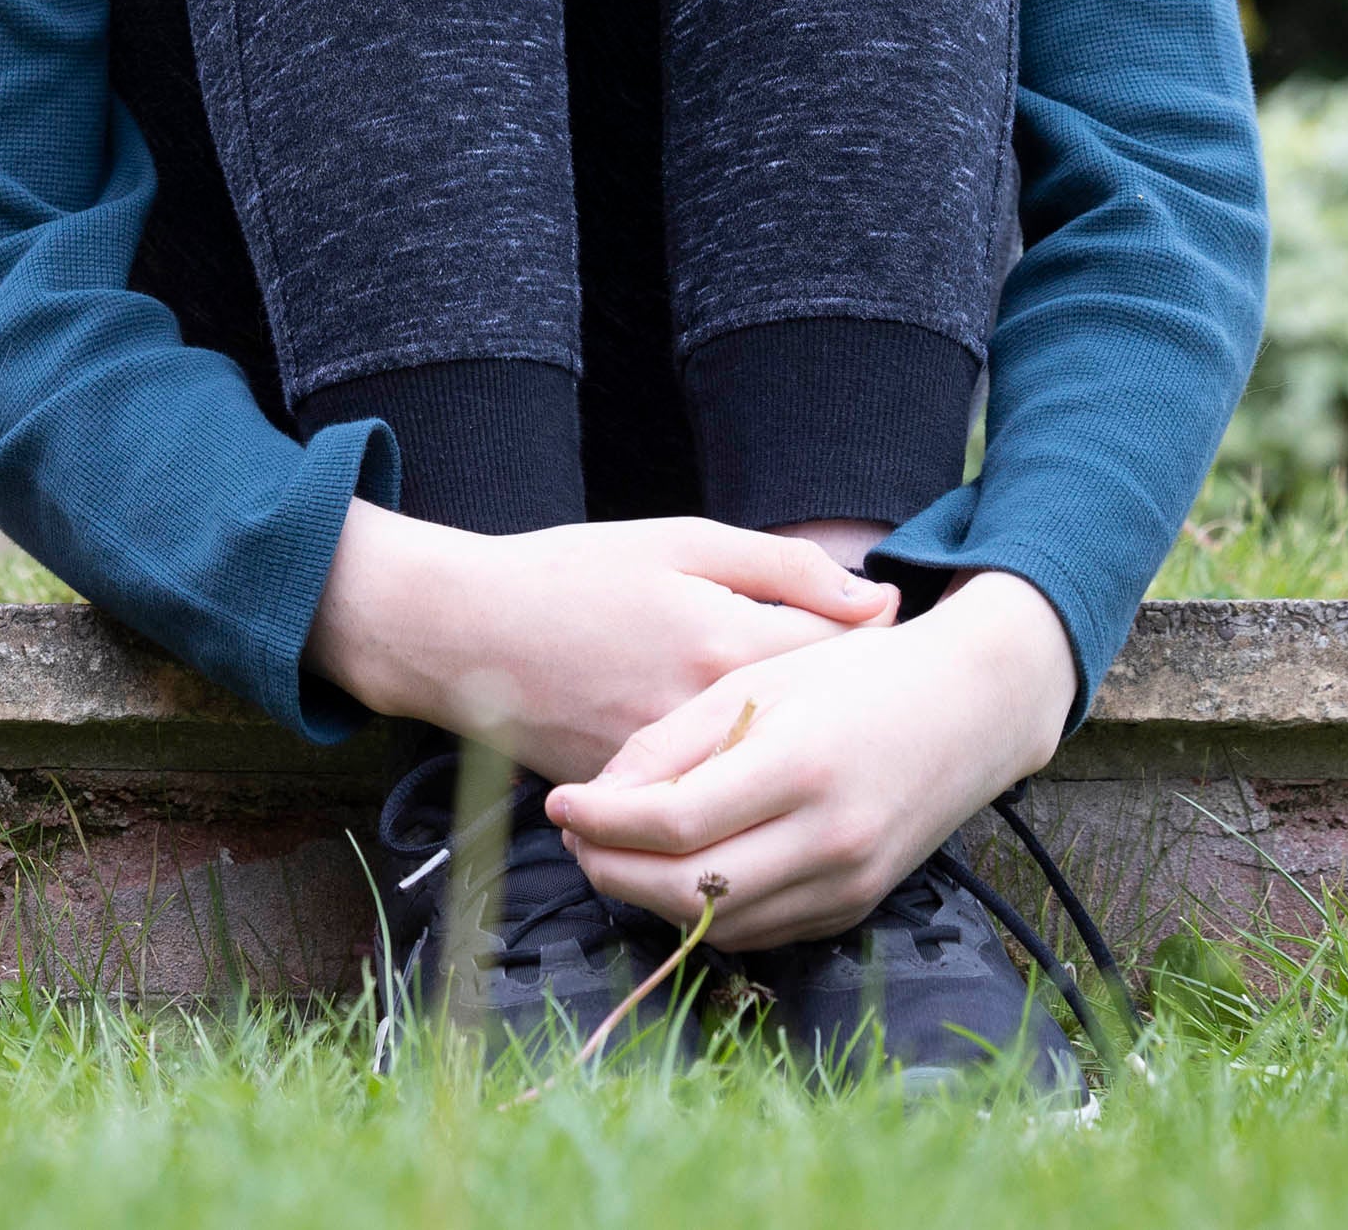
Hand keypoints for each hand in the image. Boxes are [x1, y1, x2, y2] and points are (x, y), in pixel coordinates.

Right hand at [304, 503, 897, 785]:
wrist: (459, 632)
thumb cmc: (570, 572)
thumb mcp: (682, 542)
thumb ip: (787, 569)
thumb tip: (879, 600)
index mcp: (727, 644)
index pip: (844, 662)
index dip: (876, 652)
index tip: (888, 641)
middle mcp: (707, 719)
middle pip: (816, 734)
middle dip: (846, 718)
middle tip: (866, 700)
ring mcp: (673, 770)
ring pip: (764, 778)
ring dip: (794, 760)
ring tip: (818, 740)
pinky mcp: (638, 799)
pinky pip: (709, 804)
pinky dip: (735, 785)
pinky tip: (752, 765)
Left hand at [542, 569, 1075, 947]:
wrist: (970, 707)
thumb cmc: (855, 676)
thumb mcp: (757, 680)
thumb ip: (673, 740)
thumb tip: (598, 797)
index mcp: (800, 765)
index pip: (674, 821)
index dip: (602, 821)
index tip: (558, 803)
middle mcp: (830, 837)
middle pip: (688, 889)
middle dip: (612, 869)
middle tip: (574, 836)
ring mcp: (850, 881)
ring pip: (719, 922)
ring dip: (651, 897)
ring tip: (614, 851)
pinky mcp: (858, 905)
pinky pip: (760, 929)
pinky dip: (706, 911)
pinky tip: (678, 871)